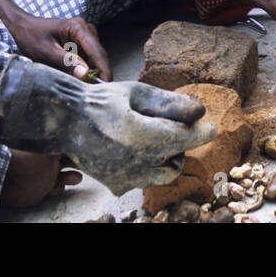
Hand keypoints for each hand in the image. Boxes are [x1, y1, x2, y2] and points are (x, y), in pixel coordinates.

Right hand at [0, 57, 215, 195]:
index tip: (210, 126)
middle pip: (178, 159)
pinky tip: (136, 149)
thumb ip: (170, 103)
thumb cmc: (103, 101)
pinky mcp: (116, 184)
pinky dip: (148, 166)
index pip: (186, 139)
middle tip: (172, 126)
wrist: (65, 120)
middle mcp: (133, 162)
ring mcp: (124, 177)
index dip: (203, 132)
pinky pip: (145, 179)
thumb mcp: (137, 92)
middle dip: (181, 144)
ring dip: (166, 158)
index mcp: (140, 135)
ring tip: (153, 137)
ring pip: (164, 174)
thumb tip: (200, 111)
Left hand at [6, 12, 111, 81]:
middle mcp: (86, 29)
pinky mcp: (82, 41)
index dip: (104, 70)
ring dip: (91, 72)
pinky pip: (88, 57)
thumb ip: (66, 62)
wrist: (23, 28)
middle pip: (99, 55)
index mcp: (78, 28)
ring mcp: (85, 34)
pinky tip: (77, 77)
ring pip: (95, 58)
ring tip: (84, 86)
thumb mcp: (46, 52)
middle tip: (94, 92)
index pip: (98, 52)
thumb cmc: (31, 37)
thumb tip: (85, 74)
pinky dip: (84, 68)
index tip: (106, 86)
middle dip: (98, 73)